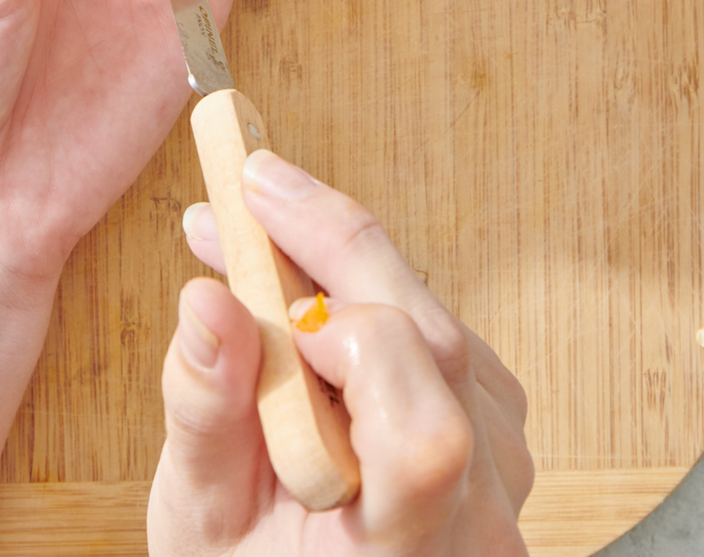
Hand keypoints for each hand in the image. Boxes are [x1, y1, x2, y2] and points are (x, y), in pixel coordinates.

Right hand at [149, 151, 532, 555]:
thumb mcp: (200, 523)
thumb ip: (206, 415)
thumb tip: (207, 299)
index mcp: (408, 553)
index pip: (424, 438)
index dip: (348, 340)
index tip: (256, 268)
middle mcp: (481, 514)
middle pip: (431, 342)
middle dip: (331, 245)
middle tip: (247, 184)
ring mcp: (503, 467)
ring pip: (432, 320)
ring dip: (340, 263)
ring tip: (248, 243)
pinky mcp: (495, 426)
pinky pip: (433, 329)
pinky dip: (365, 294)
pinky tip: (300, 294)